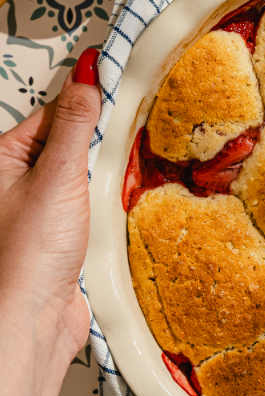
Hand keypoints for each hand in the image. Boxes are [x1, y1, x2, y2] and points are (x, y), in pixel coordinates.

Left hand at [0, 48, 100, 364]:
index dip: (88, 106)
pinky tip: (115, 212)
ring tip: (116, 185)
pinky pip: (88, 207)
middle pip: (69, 144)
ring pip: (82, 177)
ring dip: (104, 180)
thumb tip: (88, 75)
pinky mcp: (58, 238)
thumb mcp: (59, 175)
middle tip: (121, 148)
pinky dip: (105, 207)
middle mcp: (13, 184)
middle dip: (99, 147)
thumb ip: (77, 123)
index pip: (53, 114)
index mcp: (1, 160)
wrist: (31, 321)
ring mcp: (36, 212)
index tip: (121, 91)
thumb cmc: (26, 256)